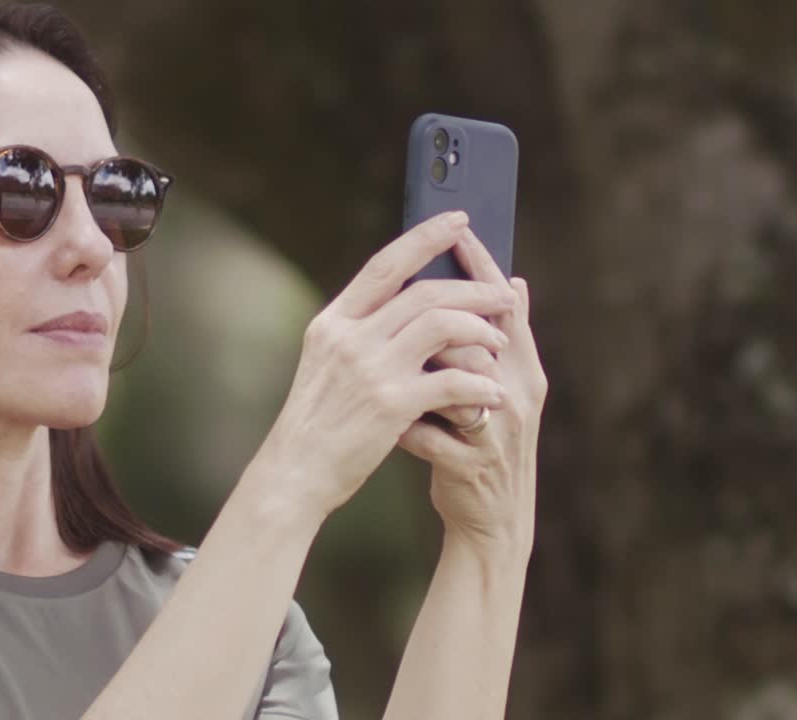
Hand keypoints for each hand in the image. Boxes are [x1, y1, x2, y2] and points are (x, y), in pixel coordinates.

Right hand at [256, 212, 518, 519]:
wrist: (294, 472)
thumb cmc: (316, 424)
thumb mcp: (325, 364)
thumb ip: (358, 333)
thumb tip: (405, 304)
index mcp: (332, 322)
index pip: (384, 265)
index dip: (425, 238)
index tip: (457, 221)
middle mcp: (350, 337)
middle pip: (424, 291)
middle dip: (473, 288)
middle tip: (503, 296)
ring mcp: (370, 369)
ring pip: (442, 324)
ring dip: (481, 330)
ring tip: (500, 343)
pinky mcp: (391, 404)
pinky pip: (452, 380)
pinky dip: (480, 385)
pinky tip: (493, 395)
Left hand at [399, 227, 548, 550]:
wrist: (491, 519)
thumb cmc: (485, 442)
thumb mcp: (504, 389)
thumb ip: (504, 340)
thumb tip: (516, 281)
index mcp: (524, 370)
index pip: (504, 307)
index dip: (481, 268)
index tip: (455, 230)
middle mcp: (517, 394)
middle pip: (482, 336)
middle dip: (445, 311)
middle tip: (409, 289)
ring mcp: (494, 432)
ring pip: (456, 382)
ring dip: (420, 367)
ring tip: (394, 359)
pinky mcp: (468, 465)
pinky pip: (428, 433)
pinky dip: (405, 423)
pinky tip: (388, 422)